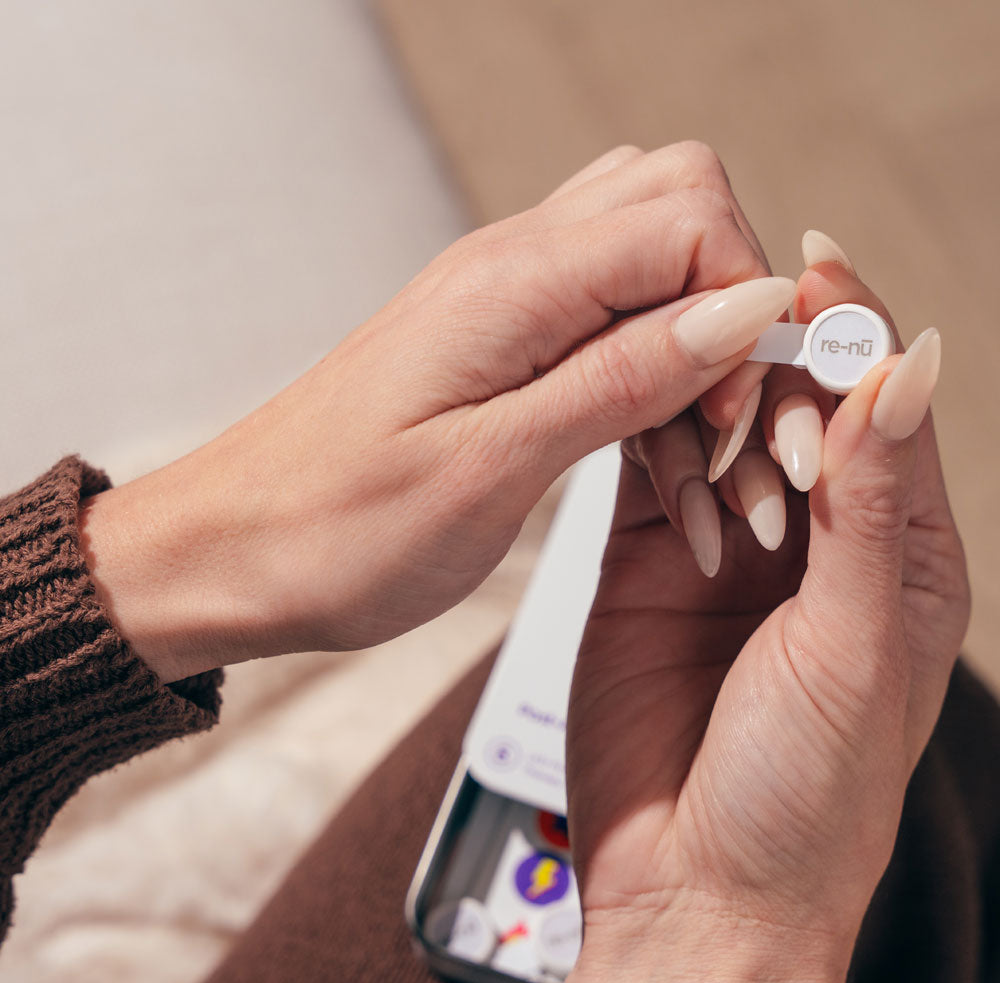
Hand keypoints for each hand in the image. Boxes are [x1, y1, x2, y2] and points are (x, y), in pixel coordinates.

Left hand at [79, 143, 794, 681]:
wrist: (228, 549)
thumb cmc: (334, 529)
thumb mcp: (492, 469)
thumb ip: (622, 378)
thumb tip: (742, 308)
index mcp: (510, 283)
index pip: (693, 217)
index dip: (742, 309)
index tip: (726, 416)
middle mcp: (509, 263)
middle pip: (679, 202)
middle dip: (731, 301)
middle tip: (714, 417)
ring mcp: (501, 295)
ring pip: (646, 250)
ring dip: (691, 330)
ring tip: (679, 436)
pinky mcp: (493, 337)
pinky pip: (600, 305)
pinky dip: (645, 355)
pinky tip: (634, 430)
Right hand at [561, 260, 969, 982]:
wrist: (691, 885)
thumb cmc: (800, 796)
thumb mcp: (855, 646)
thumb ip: (873, 509)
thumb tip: (906, 368)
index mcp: (896, 555)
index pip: (881, 410)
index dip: (852, 331)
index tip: (813, 262)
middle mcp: (811, 539)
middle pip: (796, 402)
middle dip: (769, 355)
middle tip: (729, 312)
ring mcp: (720, 544)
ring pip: (713, 423)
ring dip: (698, 389)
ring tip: (676, 357)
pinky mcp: (644, 559)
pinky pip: (643, 468)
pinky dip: (639, 431)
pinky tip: (629, 401)